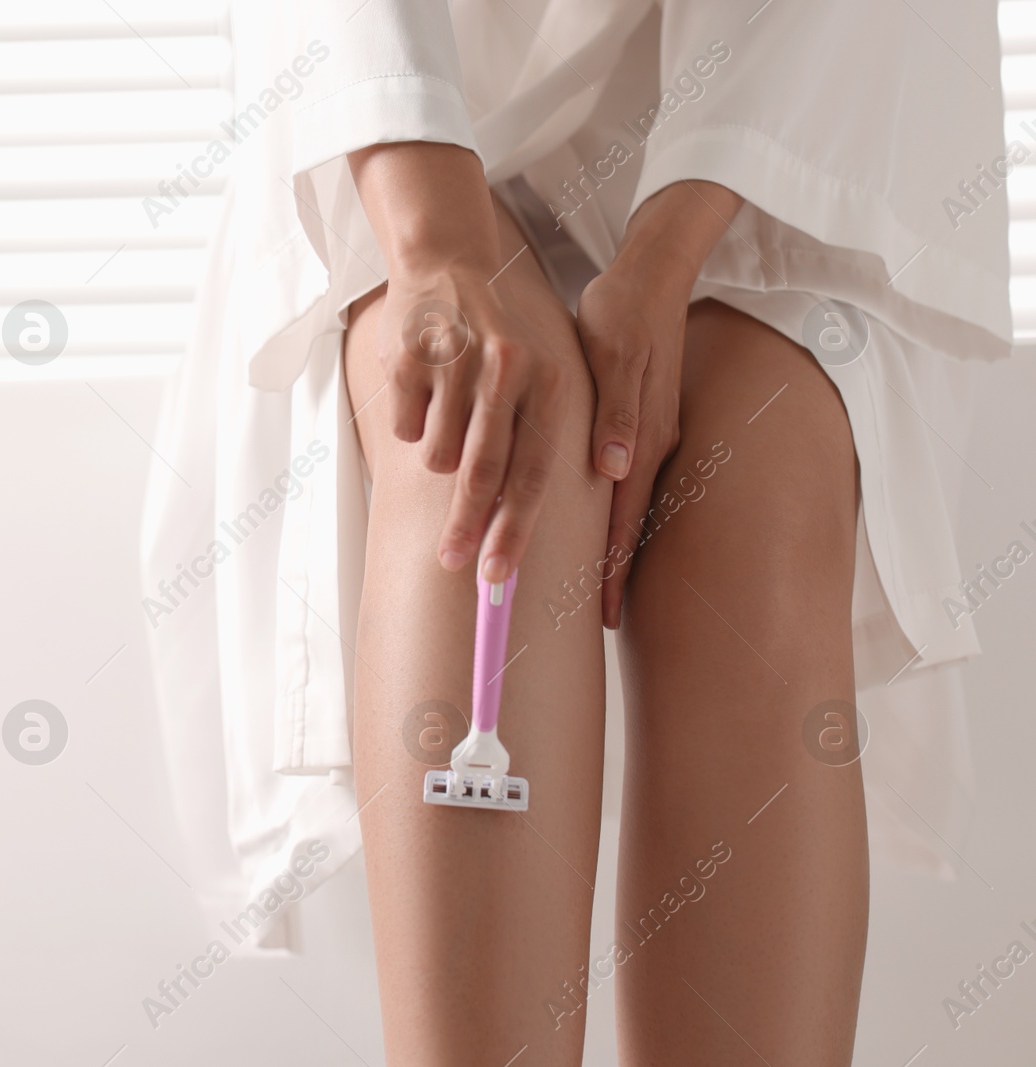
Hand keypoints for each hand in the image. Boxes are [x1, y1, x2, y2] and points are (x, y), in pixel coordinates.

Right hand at [375, 255, 575, 582]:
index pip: (534, 472)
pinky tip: (423, 390)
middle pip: (482, 472)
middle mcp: (508, 369)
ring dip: (437, 455)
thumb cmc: (498, 341)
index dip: (514, 530)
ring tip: (445, 419)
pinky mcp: (412, 356)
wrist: (450, 260)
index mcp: (549, 381)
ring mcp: (456, 361)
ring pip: (437, 454)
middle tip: (453, 563)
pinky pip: (405, 426)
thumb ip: (534, 444)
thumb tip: (516, 535)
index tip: (497, 577)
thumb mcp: (536, 379)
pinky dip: (410, 423)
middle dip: (466, 526)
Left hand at [578, 180, 742, 626]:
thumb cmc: (622, 311)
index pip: (622, 518)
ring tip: (598, 593)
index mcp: (639, 435)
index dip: (611, 568)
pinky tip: (602, 531)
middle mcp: (648, 444)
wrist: (653, 273)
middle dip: (612, 573)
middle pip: (626, 524)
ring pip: (626, 507)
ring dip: (612, 549)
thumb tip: (617, 466)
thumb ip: (618, 413)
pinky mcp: (642, 423)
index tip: (602, 615)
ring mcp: (648, 435)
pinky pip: (626, 482)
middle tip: (598, 624)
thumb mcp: (616, 355)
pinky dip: (614, 514)